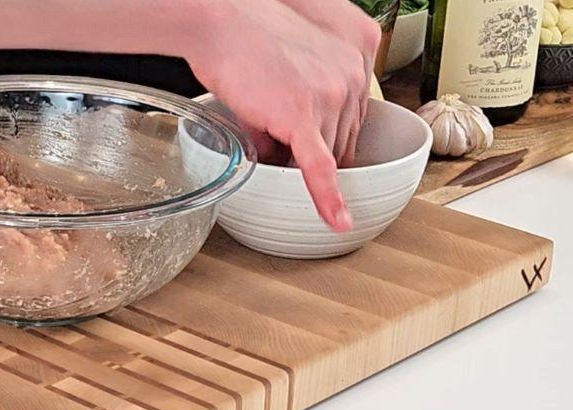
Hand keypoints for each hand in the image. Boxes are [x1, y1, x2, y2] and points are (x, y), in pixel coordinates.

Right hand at [184, 0, 382, 231]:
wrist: (221, 21)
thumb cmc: (246, 36)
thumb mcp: (289, 65)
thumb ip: (302, 102)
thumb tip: (283, 146)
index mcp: (356, 56)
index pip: (353, 118)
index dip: (327, 136)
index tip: (316, 146)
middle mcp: (352, 76)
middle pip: (342, 140)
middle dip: (313, 150)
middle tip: (278, 139)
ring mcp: (330, 98)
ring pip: (325, 155)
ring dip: (297, 160)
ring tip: (263, 131)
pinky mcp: (302, 118)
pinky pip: (320, 169)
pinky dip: (328, 198)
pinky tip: (337, 221)